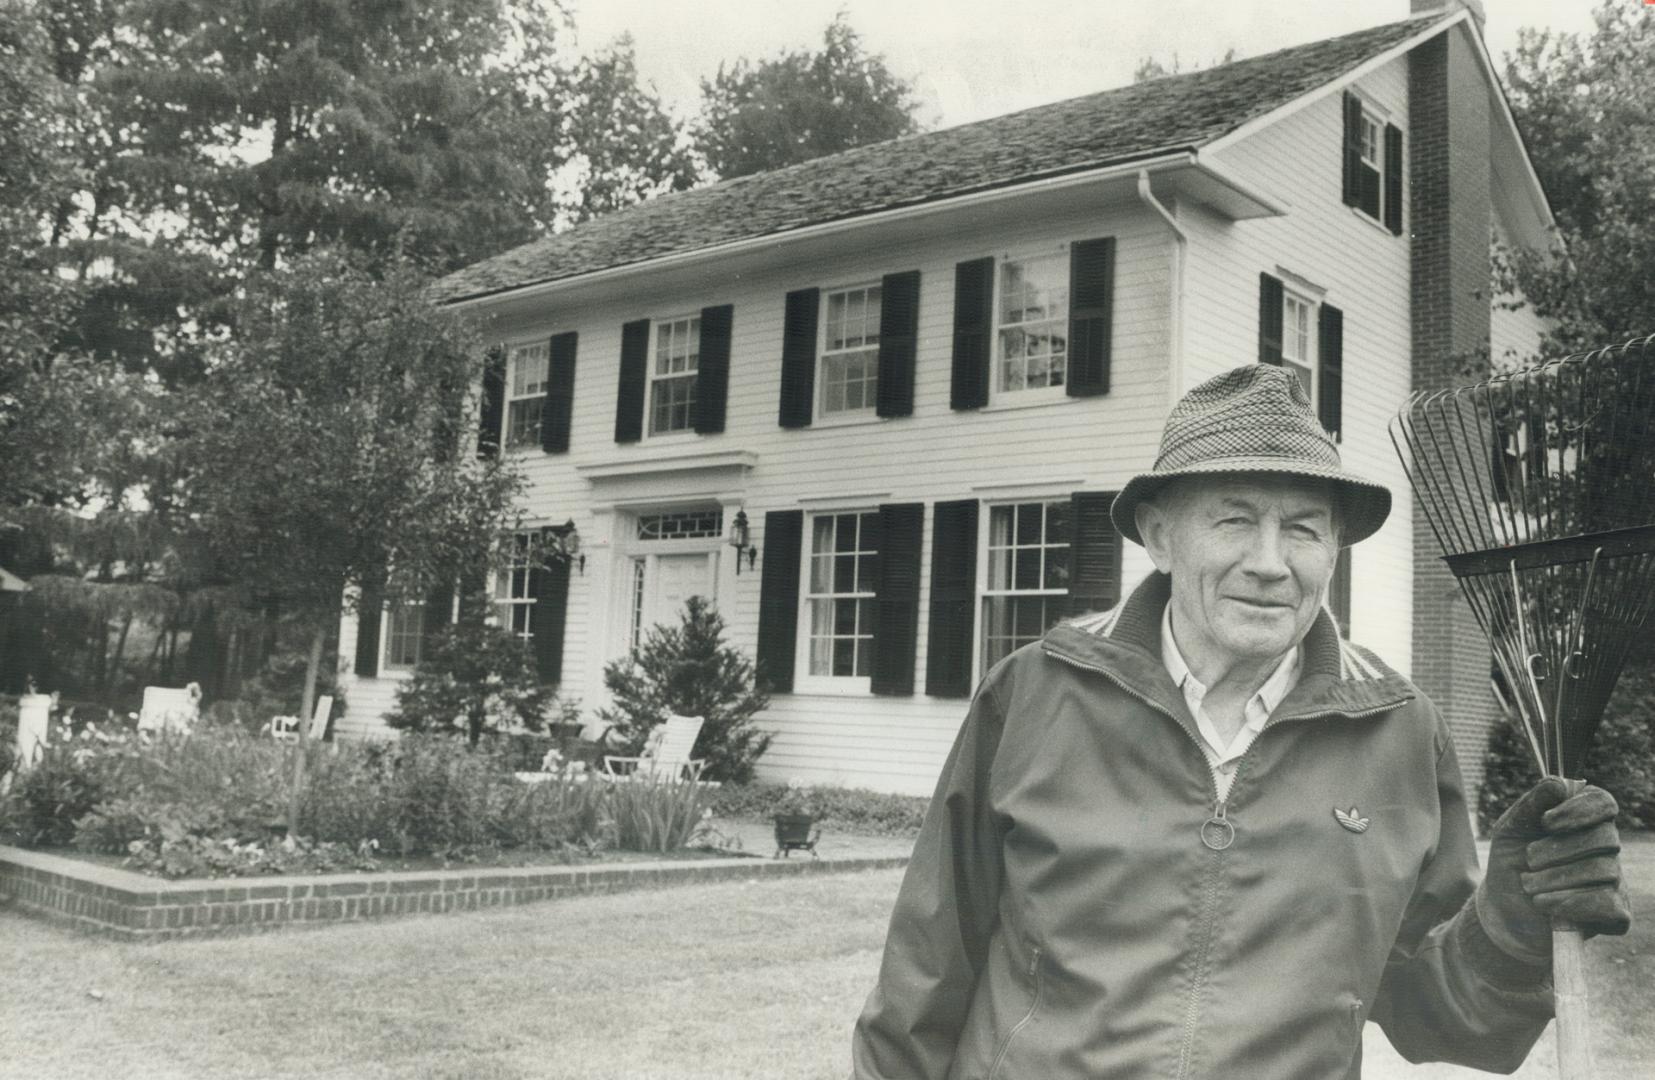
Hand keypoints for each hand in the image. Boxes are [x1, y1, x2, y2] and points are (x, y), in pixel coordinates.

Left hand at [1475, 777, 1631, 965]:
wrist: (1504, 909)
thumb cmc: (1511, 862)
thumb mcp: (1511, 828)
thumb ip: (1532, 804)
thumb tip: (1560, 783)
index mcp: (1584, 819)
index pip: (1603, 802)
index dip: (1578, 810)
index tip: (1546, 821)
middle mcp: (1607, 846)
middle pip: (1605, 837)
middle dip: (1558, 850)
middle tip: (1529, 859)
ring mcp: (1616, 880)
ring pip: (1604, 871)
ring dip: (1555, 879)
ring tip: (1529, 886)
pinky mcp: (1617, 913)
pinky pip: (1608, 904)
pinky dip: (1570, 903)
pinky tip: (1546, 905)